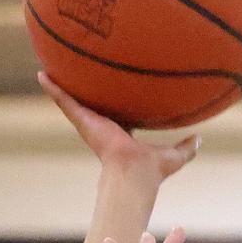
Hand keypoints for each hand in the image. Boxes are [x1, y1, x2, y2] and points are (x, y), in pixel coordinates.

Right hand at [40, 72, 199, 178]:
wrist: (135, 175)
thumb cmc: (152, 171)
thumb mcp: (174, 156)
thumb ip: (187, 148)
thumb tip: (200, 139)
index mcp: (121, 134)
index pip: (115, 114)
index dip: (113, 102)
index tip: (112, 90)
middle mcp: (103, 127)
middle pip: (92, 104)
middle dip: (84, 90)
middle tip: (76, 71)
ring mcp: (91, 123)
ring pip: (73, 100)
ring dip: (60, 86)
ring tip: (48, 67)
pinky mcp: (83, 121)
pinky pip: (65, 101)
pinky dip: (53, 89)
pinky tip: (41, 75)